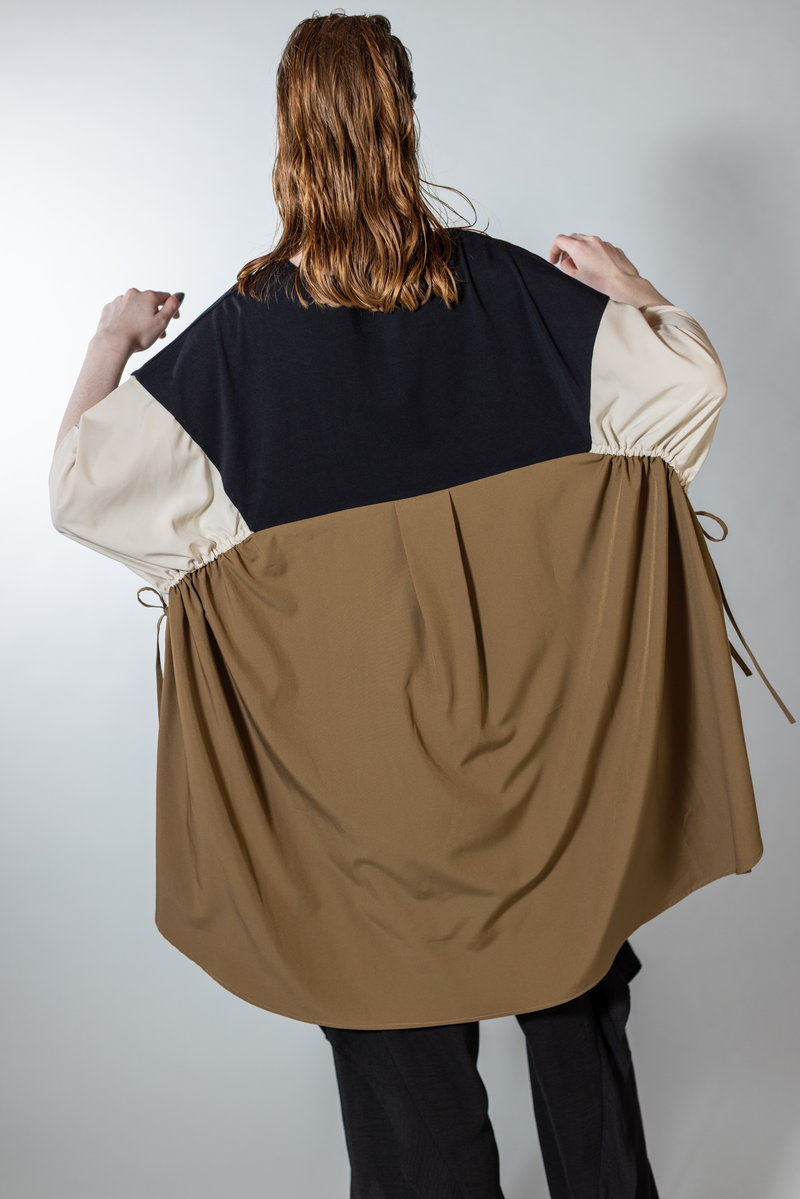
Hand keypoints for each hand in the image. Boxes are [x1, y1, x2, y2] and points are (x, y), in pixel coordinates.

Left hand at [93, 288, 184, 354]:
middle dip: (155, 315)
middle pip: (150, 303)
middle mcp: (133, 294)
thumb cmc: (138, 335)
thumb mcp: (162, 322)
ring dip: (141, 316)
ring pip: (136, 307)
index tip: (174, 319)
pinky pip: (122, 311)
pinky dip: (127, 318)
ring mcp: (120, 300)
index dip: (172, 309)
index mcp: (148, 296)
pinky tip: (128, 328)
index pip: (166, 297)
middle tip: (158, 332)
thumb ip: (172, 306)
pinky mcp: (110, 308)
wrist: (113, 343)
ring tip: (142, 332)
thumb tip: (178, 295)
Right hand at [548, 234, 670, 305]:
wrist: (624, 285)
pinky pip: (599, 247)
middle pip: (573, 238)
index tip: (555, 259)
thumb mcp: (576, 278)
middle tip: (567, 263)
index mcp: (579, 247)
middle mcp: (592, 241)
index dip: (554, 250)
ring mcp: (604, 243)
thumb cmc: (603, 284)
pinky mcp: (613, 248)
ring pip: (587, 242)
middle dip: (567, 249)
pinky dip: (594, 254)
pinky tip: (596, 268)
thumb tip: (566, 263)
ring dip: (581, 251)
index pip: (560, 240)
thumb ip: (566, 267)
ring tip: (583, 267)